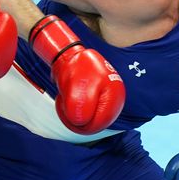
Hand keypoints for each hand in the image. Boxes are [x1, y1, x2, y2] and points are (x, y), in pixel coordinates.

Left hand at [29, 15, 124, 134]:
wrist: (68, 55)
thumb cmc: (74, 68)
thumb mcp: (76, 88)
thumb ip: (80, 108)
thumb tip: (80, 123)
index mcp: (114, 95)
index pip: (101, 122)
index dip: (82, 125)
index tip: (67, 114)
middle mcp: (114, 99)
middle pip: (96, 123)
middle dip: (77, 120)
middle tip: (64, 107)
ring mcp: (106, 100)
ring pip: (89, 120)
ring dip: (75, 115)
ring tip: (65, 101)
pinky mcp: (97, 100)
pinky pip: (86, 114)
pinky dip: (75, 111)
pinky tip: (67, 100)